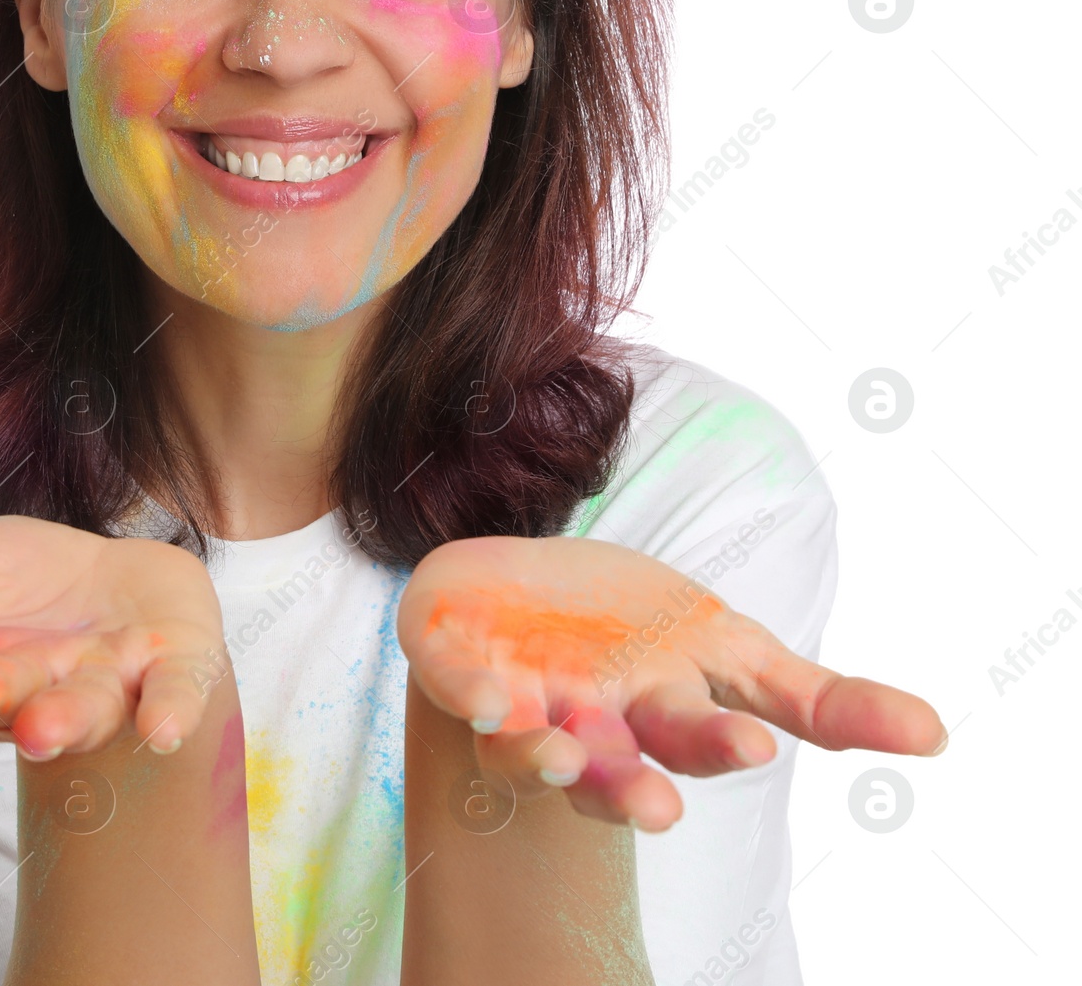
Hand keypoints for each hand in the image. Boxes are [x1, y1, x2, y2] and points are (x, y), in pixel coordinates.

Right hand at [0, 517, 226, 758]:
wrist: (125, 578)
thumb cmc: (21, 584)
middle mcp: (33, 698)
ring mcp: (104, 688)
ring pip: (81, 712)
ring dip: (61, 721)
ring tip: (40, 726)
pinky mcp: (171, 670)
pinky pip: (173, 695)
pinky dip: (170, 712)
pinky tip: (163, 731)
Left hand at [398, 535, 945, 831]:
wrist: (508, 594)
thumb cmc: (627, 628)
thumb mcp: (730, 646)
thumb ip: (821, 699)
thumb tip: (938, 735)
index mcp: (664, 710)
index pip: (702, 737)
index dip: (724, 746)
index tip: (756, 749)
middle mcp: (597, 723)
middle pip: (621, 767)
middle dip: (640, 790)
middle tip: (663, 806)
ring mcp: (527, 701)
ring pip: (539, 753)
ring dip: (554, 764)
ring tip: (567, 761)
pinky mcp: (465, 674)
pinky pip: (462, 692)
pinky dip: (476, 700)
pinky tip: (492, 701)